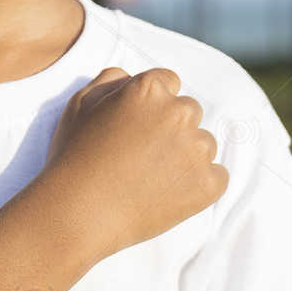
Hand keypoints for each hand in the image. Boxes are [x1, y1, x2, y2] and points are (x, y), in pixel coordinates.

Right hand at [36, 66, 228, 263]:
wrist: (78, 213)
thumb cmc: (74, 157)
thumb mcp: (80, 105)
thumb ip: (110, 81)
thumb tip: (131, 77)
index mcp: (149, 88)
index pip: (168, 83)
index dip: (150, 106)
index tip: (136, 128)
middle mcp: (179, 112)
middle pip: (189, 112)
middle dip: (171, 128)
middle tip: (142, 155)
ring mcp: (196, 150)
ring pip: (204, 144)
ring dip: (186, 156)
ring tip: (151, 178)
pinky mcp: (208, 184)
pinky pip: (217, 177)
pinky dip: (199, 185)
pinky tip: (168, 194)